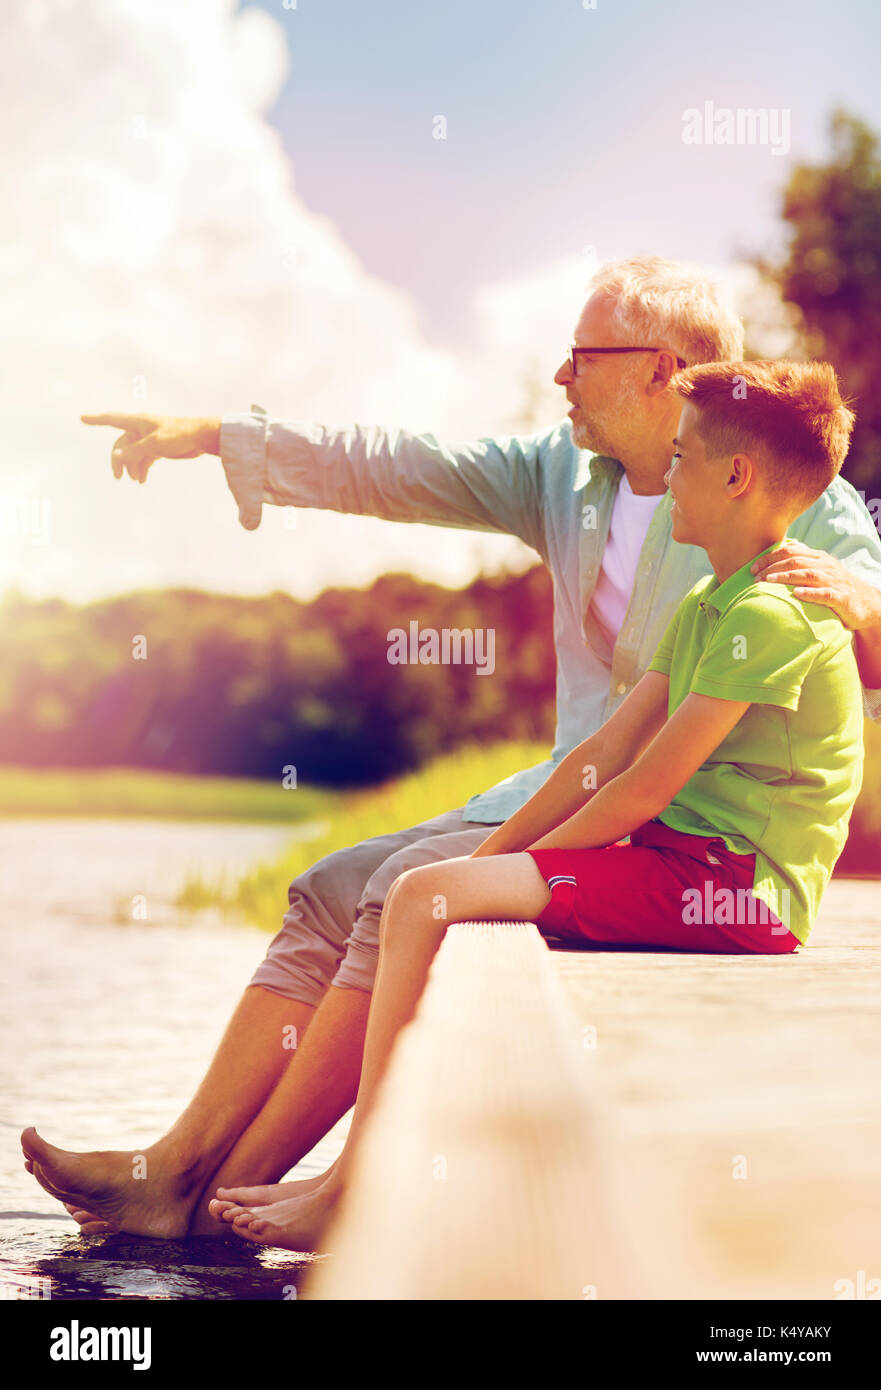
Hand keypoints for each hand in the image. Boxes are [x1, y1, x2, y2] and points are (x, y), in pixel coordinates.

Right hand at [80, 412, 219, 483]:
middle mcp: (140, 429)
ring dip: (132, 467)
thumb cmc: (179, 435)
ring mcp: (148, 439)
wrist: (201, 438)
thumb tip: (116, 458)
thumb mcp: (154, 444)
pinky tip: (142, 479)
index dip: (96, 419)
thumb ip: (134, 452)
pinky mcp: (157, 448)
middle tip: (118, 477)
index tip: (82, 418)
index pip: (112, 419)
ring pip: (132, 454)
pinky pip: (143, 459)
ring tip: (137, 480)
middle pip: (121, 445)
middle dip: (119, 461)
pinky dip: (142, 468)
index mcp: (137, 422)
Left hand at [751, 539, 880, 631]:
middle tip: (755, 577)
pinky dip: (810, 593)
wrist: (868, 603)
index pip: (791, 551)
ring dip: (786, 576)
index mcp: (818, 558)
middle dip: (772, 567)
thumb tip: (777, 558)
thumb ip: (802, 564)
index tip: (752, 568)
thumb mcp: (820, 572)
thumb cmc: (836, 587)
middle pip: (796, 560)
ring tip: (768, 581)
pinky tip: (797, 594)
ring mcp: (835, 581)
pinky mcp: (842, 598)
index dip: (770, 557)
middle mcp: (826, 566)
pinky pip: (825, 593)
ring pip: (809, 574)